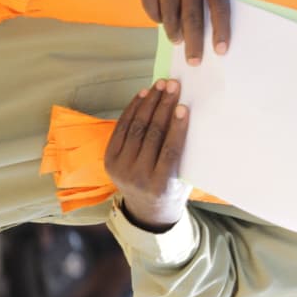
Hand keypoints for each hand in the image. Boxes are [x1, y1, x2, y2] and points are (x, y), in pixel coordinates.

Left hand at [105, 80, 191, 231]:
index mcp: (160, 185)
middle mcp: (137, 177)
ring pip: (135, 128)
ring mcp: (120, 168)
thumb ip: (183, 155)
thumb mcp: (184, 178)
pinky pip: (122, 129)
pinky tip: (143, 95)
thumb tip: (187, 117)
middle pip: (151, 135)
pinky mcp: (109, 159)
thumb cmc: (174, 189)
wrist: (147, 210)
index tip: (183, 106)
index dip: (177, 127)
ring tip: (159, 86)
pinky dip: (132, 110)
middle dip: (163, 107)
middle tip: (172, 86)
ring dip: (149, 103)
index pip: (170, 150)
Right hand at [137, 0, 230, 64]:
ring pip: (169, 15)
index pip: (219, 7)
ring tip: (177, 38)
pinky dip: (156, 17)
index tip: (220, 50)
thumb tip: (211, 30)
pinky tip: (162, 20)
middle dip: (194, 42)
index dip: (221, 30)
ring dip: (174, 31)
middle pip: (192, 17)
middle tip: (194, 59)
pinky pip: (151, 7)